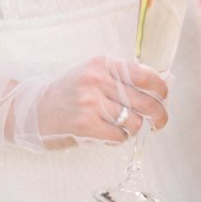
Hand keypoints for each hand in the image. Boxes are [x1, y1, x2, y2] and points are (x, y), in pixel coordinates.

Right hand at [38, 56, 167, 147]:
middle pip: (145, 101)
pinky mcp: (85, 125)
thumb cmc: (72, 92)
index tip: (164, 96)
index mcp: (103, 64)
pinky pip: (119, 136)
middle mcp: (97, 80)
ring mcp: (90, 103)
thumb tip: (159, 87)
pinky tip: (110, 133)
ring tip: (127, 126)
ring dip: (136, 128)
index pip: (144, 75)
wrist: (36, 110)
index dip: (161, 88)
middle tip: (160, 121)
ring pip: (134, 122)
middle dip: (159, 115)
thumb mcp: (94, 73)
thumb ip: (122, 76)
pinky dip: (120, 138)